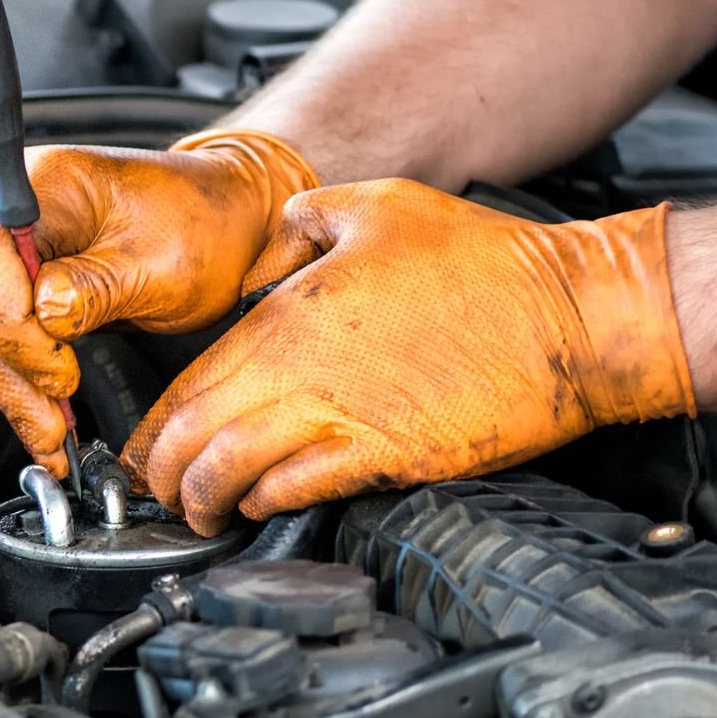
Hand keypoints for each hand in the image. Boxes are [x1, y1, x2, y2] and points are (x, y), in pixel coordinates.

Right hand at [0, 129, 318, 475]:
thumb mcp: (161, 263)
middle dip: (13, 372)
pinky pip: (9, 338)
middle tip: (49, 427)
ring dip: (16, 389)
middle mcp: (15, 211)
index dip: (16, 328)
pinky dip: (26, 382)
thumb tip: (45, 316)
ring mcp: (16, 248)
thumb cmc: (203, 225)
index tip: (58, 373)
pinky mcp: (26, 284)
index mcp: (44, 184)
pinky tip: (45, 419)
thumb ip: (96, 288)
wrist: (228, 223)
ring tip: (49, 439)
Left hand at [121, 179, 696, 535]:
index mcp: (289, 314)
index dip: (154, 424)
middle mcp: (302, 370)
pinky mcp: (388, 456)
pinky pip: (301, 490)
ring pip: (234, 472)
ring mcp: (344, 417)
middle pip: (195, 436)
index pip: (189, 381)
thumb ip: (304, 221)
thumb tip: (272, 236)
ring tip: (199, 512)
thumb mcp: (377, 205)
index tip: (144, 446)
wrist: (572, 316)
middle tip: (158, 491)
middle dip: (162, 474)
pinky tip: (260, 505)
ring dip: (205, 499)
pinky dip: (267, 503)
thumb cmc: (486, 262)